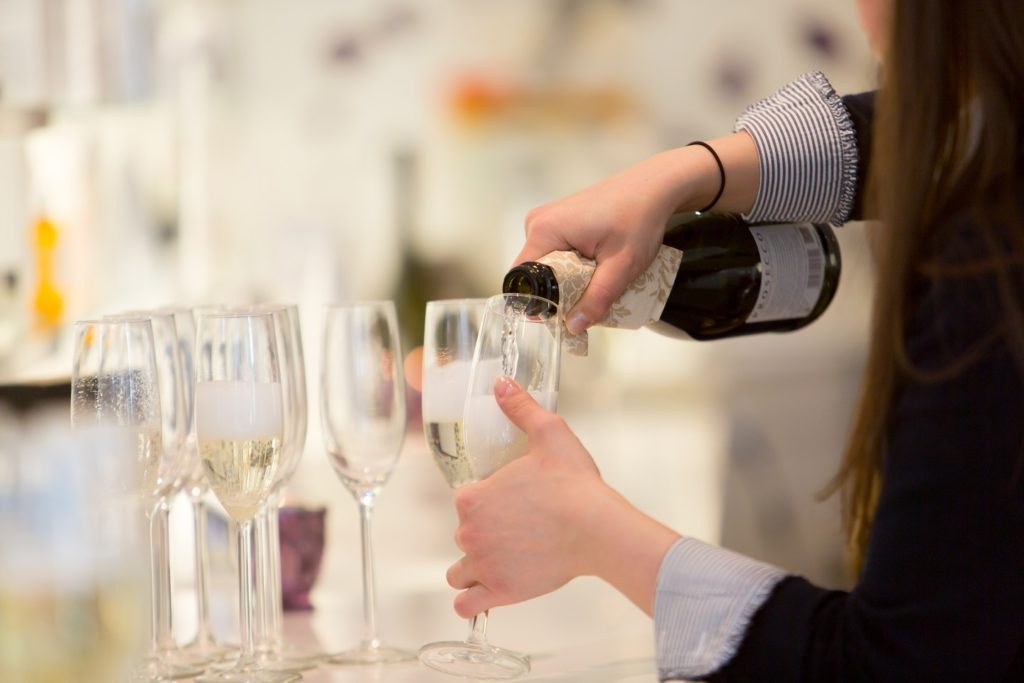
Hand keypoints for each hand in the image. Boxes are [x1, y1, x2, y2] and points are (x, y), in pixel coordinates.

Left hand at [446, 377, 680, 617]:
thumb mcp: (549, 433)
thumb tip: (501, 383)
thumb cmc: (574, 484)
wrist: (598, 528)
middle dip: (485, 531)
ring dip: (475, 566)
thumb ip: (520, 407)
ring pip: (460, 570)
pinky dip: (472, 599)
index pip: (465, 500)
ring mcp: (483, 565)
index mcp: (472, 498)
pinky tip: (487, 590)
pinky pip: (466, 603)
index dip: (486, 499)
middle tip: (517, 527)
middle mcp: (469, 533)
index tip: (509, 500)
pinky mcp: (500, 591)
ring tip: (503, 558)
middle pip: (464, 533)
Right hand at [516, 133, 757, 333]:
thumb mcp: (621, 266)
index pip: (523, 278)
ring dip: (567, 280)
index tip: (562, 316)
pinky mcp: (558, 220)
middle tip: (589, 302)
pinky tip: (595, 267)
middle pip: (535, 274)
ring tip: (597, 281)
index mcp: (544, 230)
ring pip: (546, 266)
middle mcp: (537, 222)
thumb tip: (574, 327)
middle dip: (558, 293)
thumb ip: (597, 298)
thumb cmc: (639, 219)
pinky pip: (555, 253)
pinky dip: (571, 267)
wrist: (654, 187)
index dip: (539, 302)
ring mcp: (547, 219)